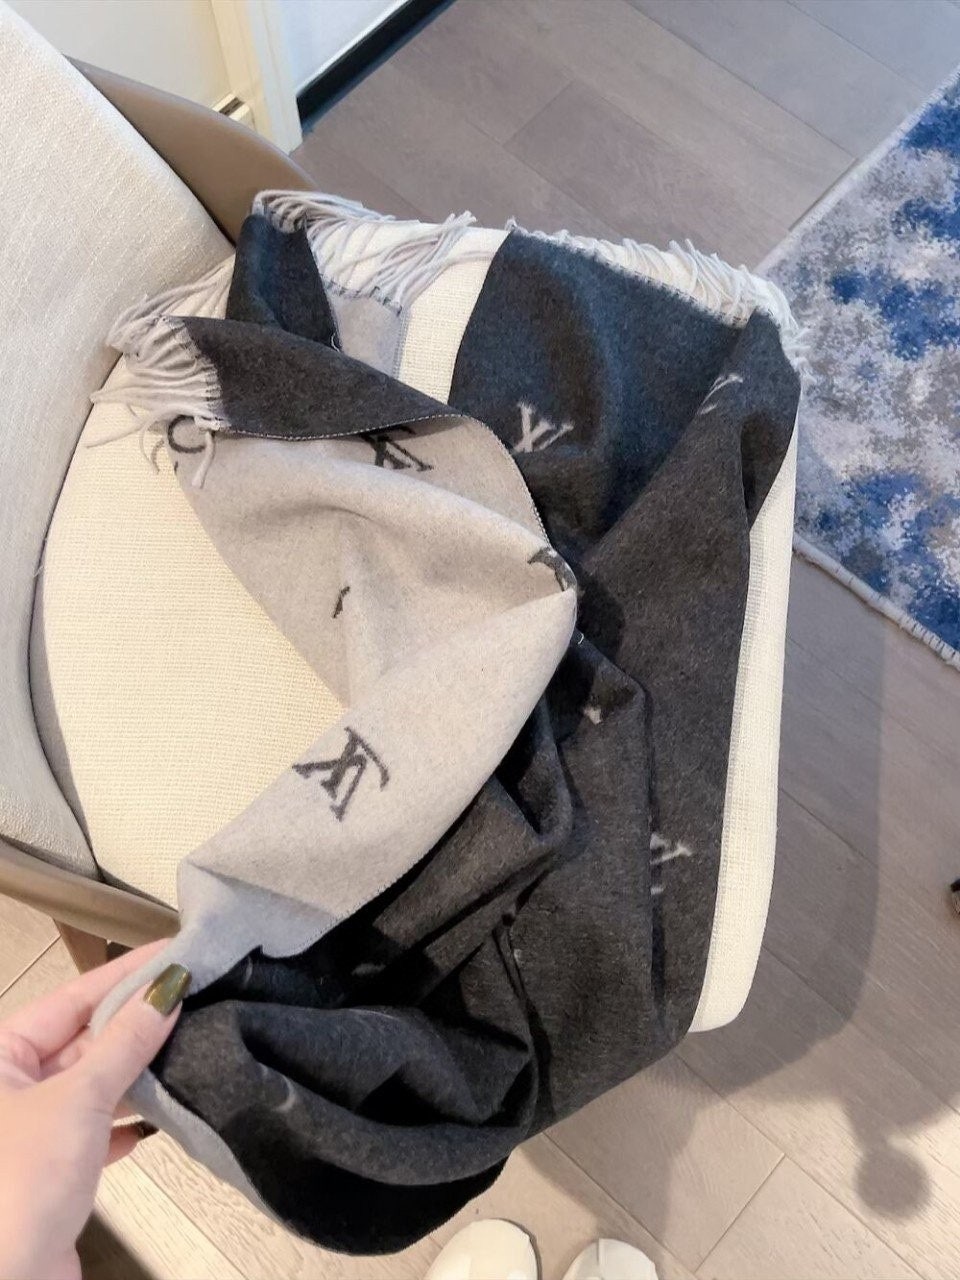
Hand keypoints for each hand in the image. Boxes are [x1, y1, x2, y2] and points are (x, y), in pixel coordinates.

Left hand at [0, 942, 189, 1279]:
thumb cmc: (19, 1185)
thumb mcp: (79, 1099)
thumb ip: (126, 1041)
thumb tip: (167, 988)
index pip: (72, 997)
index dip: (125, 974)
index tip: (174, 953)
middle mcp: (8, 1085)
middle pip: (82, 1036)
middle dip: (135, 1022)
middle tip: (192, 994)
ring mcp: (27, 1129)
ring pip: (91, 1082)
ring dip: (134, 1071)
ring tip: (187, 1043)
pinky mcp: (48, 1169)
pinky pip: (93, 1126)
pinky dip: (125, 1119)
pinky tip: (156, 1117)